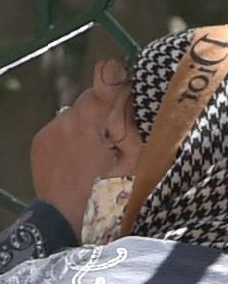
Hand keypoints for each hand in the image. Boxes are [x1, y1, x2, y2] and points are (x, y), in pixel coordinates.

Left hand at [30, 52, 137, 226]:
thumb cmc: (106, 194)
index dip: (113, 77)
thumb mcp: (131, 163)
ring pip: (75, 115)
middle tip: (116, 136)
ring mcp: (48, 131)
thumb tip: (129, 105)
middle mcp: (64, 121)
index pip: (103, 87)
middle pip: (90, 101)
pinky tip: (80, 158)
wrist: (63, 217)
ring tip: (96, 153)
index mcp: (89, 124)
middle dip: (105, 111)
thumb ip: (130, 130)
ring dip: (88, 126)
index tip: (116, 67)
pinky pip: (61, 129)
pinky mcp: (39, 141)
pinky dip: (73, 137)